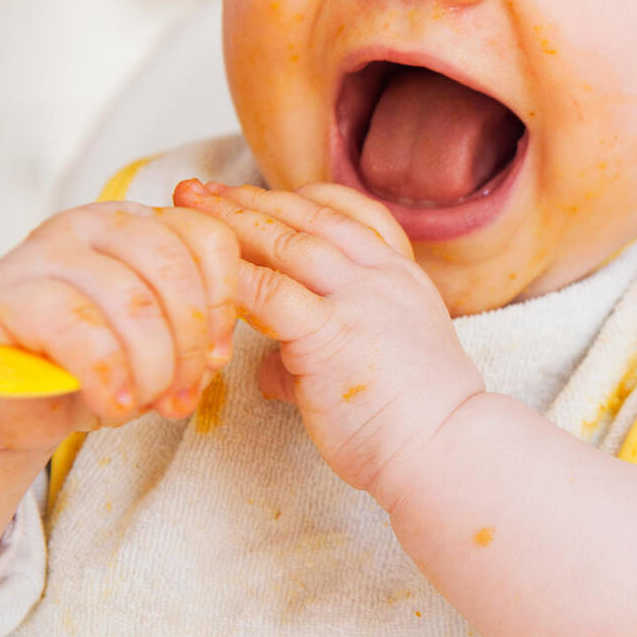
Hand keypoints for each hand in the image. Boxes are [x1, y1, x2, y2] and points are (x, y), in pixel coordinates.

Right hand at [0, 199, 241, 452]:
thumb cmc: (80, 369)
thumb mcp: (153, 347)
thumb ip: (188, 337)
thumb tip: (216, 355)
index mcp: (135, 225)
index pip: (205, 237)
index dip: (223, 303)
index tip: (218, 357)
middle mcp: (89, 226)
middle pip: (172, 268)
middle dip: (190, 344)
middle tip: (181, 396)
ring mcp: (42, 255)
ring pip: (132, 301)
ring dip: (152, 368)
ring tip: (141, 404)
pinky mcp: (3, 296)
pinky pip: (81, 332)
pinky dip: (109, 378)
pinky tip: (110, 405)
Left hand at [173, 180, 483, 498]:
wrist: (446, 448)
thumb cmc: (416, 421)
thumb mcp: (379, 365)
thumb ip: (323, 351)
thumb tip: (277, 368)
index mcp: (400, 277)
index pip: (351, 215)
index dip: (299, 199)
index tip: (258, 195)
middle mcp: (382, 276)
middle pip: (309, 217)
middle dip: (251, 198)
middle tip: (202, 188)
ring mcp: (360, 299)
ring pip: (287, 240)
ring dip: (234, 220)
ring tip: (191, 207)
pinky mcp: (331, 333)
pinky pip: (270, 291)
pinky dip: (233, 275)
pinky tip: (201, 270)